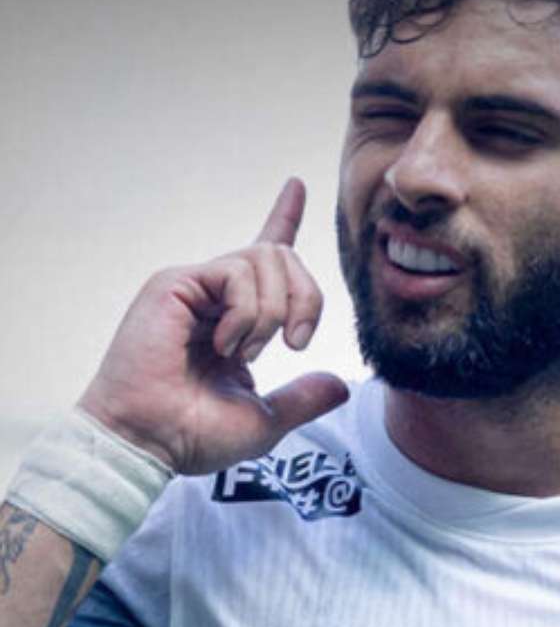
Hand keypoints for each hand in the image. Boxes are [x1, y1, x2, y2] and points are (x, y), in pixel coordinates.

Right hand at [78, 179, 348, 474]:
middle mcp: (216, 294)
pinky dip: (247, 312)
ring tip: (246, 352)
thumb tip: (342, 385)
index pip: (264, 254)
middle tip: (296, 343)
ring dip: (273, 312)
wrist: (151, 441)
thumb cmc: (194, 433)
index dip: (283, 217)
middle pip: (283, 256)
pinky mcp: (175, 284)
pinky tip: (225, 344)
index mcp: (237, 315)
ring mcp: (195, 286)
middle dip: (307, 297)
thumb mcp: (266, 419)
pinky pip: (237, 273)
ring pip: (266, 259)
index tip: (296, 185)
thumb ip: (305, 397)